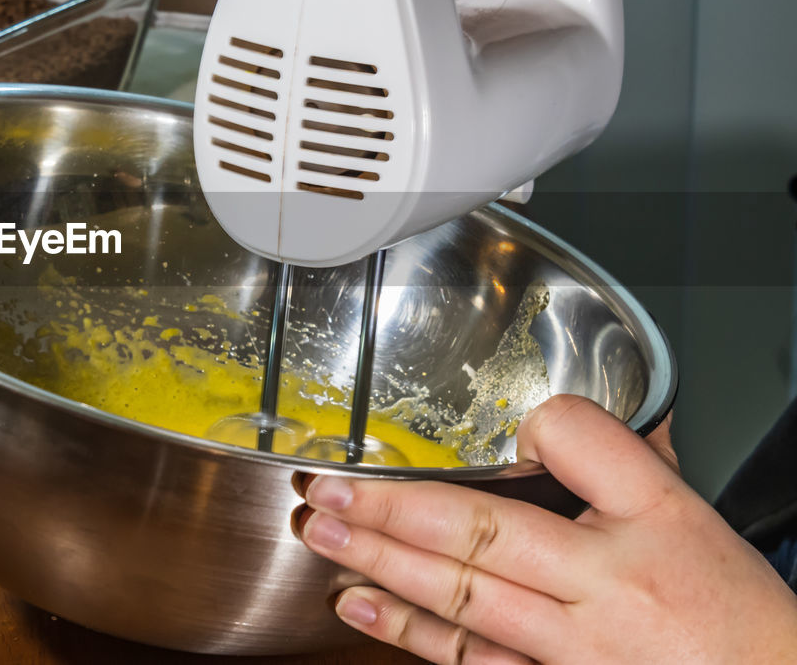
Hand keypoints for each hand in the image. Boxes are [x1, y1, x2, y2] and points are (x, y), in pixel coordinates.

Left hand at [296, 395, 796, 662]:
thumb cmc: (736, 613)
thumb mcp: (693, 516)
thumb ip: (625, 460)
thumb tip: (548, 420)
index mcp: (656, 519)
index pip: (579, 441)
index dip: (527, 425)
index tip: (487, 424)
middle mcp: (612, 582)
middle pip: (486, 531)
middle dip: (394, 506)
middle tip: (329, 486)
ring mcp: (579, 646)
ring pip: (465, 598)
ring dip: (383, 563)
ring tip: (324, 534)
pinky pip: (473, 662)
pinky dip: (411, 635)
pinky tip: (361, 608)